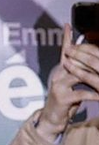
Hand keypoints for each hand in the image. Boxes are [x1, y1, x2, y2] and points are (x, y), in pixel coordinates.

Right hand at [37, 24, 98, 140]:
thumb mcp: (71, 87)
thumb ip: (77, 76)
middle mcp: (57, 74)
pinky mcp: (62, 97)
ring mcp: (58, 85)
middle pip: (74, 60)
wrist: (51, 119)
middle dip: (88, 57)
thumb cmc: (64, 102)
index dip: (67, 38)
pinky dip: (94, 95)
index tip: (68, 25)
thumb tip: (88, 66)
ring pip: (78, 74)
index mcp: (60, 70)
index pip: (64, 50)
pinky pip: (81, 93)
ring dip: (93, 76)